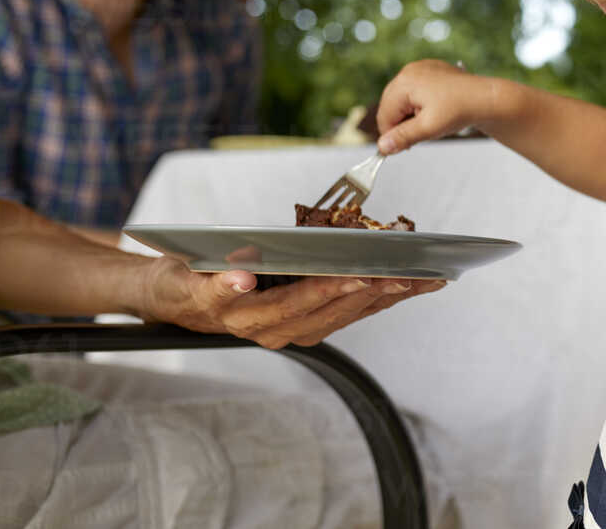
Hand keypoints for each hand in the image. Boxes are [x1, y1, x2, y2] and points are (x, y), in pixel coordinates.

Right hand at [137, 253, 445, 348]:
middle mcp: (279, 330)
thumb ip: (214, 284)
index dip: (333, 290)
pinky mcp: (309, 322)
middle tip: (411, 275)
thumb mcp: (189, 282)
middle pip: (336, 310)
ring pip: (351, 314)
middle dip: (376, 292)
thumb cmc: (186, 283)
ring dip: (390, 297)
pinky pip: (352, 312)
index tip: (363, 276)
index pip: (301, 303)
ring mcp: (297, 329)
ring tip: (426, 280)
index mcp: (253, 319)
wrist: (179, 301)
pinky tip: (410, 285)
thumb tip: (240, 280)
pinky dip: (383, 298)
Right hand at [375, 59, 495, 153]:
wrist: (486, 98)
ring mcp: (419, 69)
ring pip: (402, 99)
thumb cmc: (460, 109)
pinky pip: (414, 91)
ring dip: (411, 114)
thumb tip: (382, 147)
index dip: (392, 135)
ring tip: (431, 121)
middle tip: (420, 135)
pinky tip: (435, 111)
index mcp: (404, 83)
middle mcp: (408, 71)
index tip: (404, 147)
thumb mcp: (429, 128)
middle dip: (402, 123)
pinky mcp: (429, 71)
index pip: (385, 115)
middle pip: (391, 105)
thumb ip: (403, 137)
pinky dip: (420, 104)